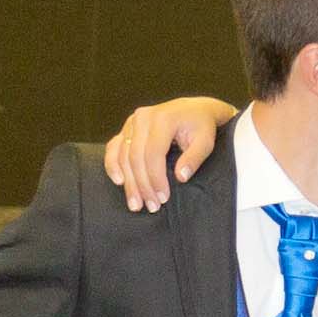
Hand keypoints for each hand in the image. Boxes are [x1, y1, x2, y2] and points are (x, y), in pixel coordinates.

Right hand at [105, 95, 236, 210]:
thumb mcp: (205, 141)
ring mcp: (132, 122)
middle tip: (150, 206)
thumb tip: (181, 177)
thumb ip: (194, 158)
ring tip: (135, 203)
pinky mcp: (127, 128)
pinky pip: (114, 147)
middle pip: (135, 157)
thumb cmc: (201, 126)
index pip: (153, 153)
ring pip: (123, 155)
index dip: (155, 178)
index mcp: (163, 119)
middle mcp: (143, 118)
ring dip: (128, 182)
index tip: (163, 198)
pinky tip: (118, 181)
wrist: (194, 110)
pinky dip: (112, 165)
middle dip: (142, 185)